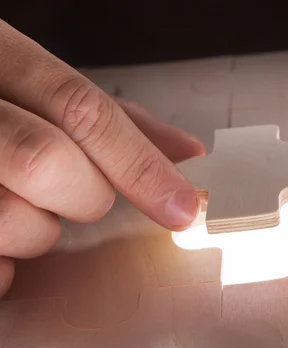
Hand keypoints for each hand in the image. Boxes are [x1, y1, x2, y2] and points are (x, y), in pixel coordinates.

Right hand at [0, 20, 204, 296]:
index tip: (182, 208)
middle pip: (48, 163)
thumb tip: (187, 153)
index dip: (140, 165)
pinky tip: (0, 238)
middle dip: (84, 195)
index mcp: (2, 61)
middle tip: (77, 194)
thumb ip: (116, 120)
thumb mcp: (42, 89)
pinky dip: (3, 264)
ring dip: (37, 230)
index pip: (83, 110)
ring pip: (10, 217)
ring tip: (24, 207)